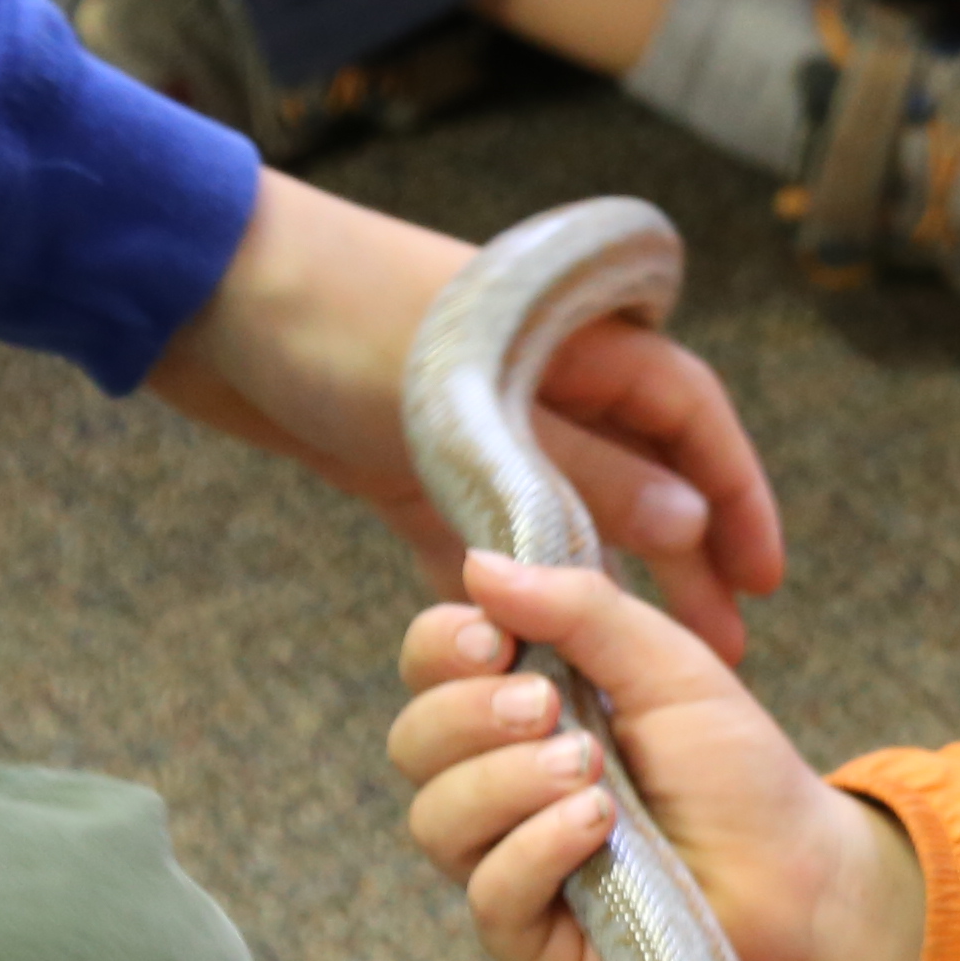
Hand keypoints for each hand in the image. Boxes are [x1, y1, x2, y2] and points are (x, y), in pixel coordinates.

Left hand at [148, 168, 784, 653]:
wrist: (197, 290)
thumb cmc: (341, 318)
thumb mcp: (473, 408)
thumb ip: (579, 470)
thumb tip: (686, 525)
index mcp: (573, 336)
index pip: (687, 417)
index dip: (735, 494)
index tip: (762, 579)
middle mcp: (537, 380)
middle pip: (638, 473)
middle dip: (684, 560)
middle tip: (724, 649)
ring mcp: (474, 426)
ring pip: (563, 516)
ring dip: (601, 588)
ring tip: (638, 669)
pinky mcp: (408, 464)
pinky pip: (474, 541)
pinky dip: (499, 595)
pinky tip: (523, 660)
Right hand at [388, 549, 927, 960]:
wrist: (798, 868)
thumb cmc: (732, 765)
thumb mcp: (667, 666)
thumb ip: (581, 609)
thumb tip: (480, 566)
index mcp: (517, 704)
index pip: (428, 665)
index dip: (441, 647)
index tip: (495, 640)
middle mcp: (495, 780)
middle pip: (413, 742)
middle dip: (473, 715)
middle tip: (552, 708)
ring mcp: (506, 858)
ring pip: (437, 821)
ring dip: (509, 784)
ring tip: (593, 774)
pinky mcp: (532, 933)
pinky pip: (489, 896)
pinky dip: (536, 852)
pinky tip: (597, 831)